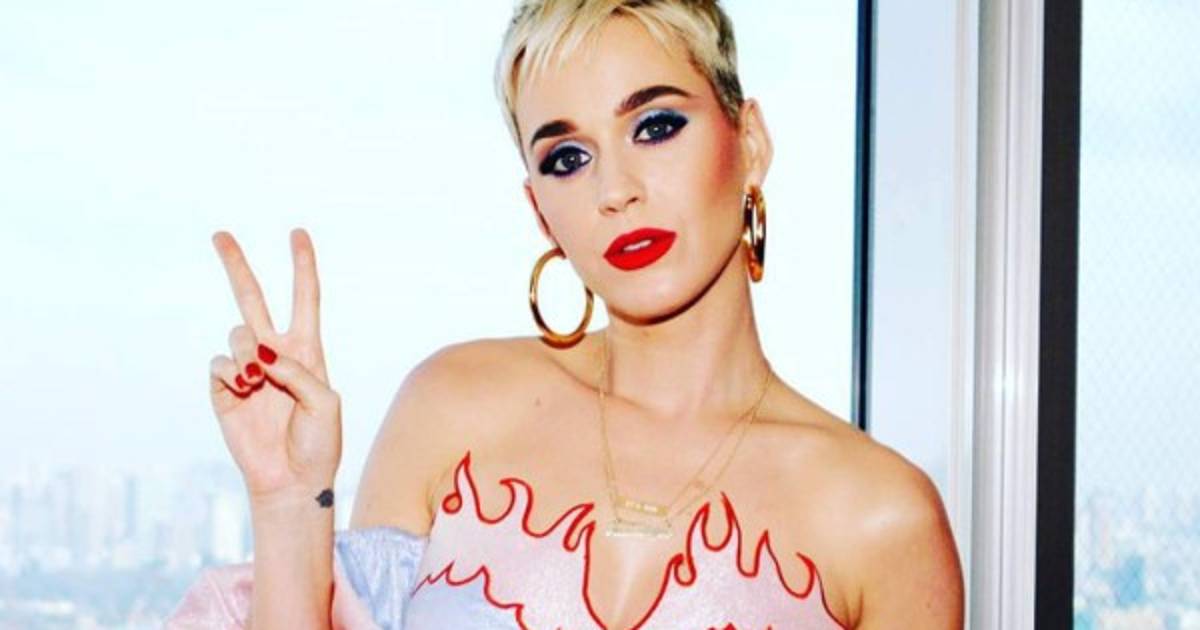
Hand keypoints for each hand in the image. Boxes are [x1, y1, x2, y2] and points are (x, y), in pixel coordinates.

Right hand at [208, 228, 341, 505]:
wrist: (292, 481)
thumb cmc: (318, 444)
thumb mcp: (325, 404)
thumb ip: (298, 371)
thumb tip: (260, 353)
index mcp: (307, 350)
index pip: (304, 298)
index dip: (302, 265)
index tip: (297, 233)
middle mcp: (275, 353)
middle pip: (252, 298)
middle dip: (236, 265)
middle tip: (220, 234)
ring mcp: (247, 370)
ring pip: (237, 332)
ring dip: (247, 351)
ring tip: (258, 379)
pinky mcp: (223, 391)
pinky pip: (219, 364)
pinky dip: (230, 374)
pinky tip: (243, 391)